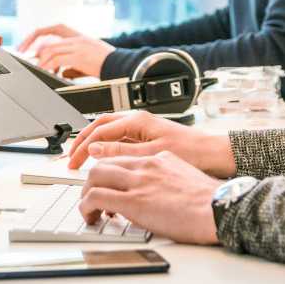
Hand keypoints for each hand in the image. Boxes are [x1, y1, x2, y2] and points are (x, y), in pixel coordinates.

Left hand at [17, 24, 114, 77]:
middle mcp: (77, 38)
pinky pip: (58, 59)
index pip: (54, 27)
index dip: (39, 33)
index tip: (28, 44)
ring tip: (35, 68)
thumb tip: (61, 72)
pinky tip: (45, 72)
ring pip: (50, 48)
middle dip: (31, 45)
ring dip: (40, 59)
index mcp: (78, 36)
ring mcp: (78, 45)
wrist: (123, 65)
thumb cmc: (108, 64)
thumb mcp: (88, 60)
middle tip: (23, 55)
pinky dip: (48, 66)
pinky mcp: (80, 56)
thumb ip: (73, 64)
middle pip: (47, 36)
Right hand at [68, 110, 236, 177]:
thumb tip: (95, 149)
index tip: (72, 162)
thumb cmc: (191, 151)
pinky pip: (119, 139)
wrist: (213, 153)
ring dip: (93, 143)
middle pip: (100, 126)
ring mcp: (142, 128)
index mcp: (137, 120)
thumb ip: (121, 151)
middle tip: (71, 159)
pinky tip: (103, 160)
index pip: (99, 131)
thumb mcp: (151, 154)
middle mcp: (138, 120)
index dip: (82, 147)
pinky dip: (106, 148)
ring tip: (82, 158)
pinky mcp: (147, 137)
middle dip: (82, 141)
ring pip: (109, 131)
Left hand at [79, 151, 221, 244]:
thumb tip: (157, 192)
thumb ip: (166, 178)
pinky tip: (90, 216)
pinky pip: (96, 197)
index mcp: (159, 159)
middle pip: (103, 163)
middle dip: (91, 181)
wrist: (218, 208)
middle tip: (90, 196)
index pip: (122, 158)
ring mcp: (138, 182)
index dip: (109, 172)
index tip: (105, 184)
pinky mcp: (133, 201)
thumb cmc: (209, 201)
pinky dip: (86, 207)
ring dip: (85, 194)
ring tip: (89, 210)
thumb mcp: (185, 177)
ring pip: (94, 176)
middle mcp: (145, 166)